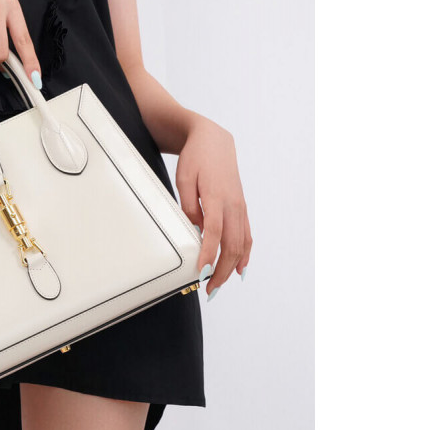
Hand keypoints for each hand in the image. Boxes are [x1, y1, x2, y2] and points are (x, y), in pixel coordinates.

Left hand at [175, 116, 252, 297]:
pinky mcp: (242, 207)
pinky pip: (247, 234)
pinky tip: (240, 268)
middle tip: (209, 289)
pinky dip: (245, 253)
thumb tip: (193, 229)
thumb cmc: (195, 158)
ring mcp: (240, 206)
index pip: (214, 232)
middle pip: (231, 244)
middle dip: (221, 270)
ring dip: (232, 266)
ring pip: (242, 243)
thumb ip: (188, 205)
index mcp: (216, 196)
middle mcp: (233, 204)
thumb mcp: (183, 178)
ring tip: (220, 284)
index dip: (208, 254)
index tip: (201, 273)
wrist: (214, 141)